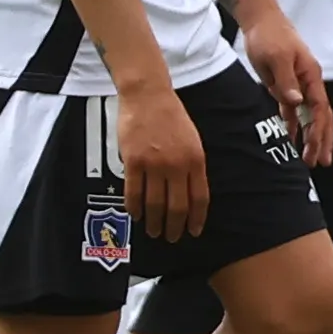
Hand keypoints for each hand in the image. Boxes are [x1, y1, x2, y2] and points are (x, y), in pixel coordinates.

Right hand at [117, 82, 207, 243]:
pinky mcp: (133, 161)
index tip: (194, 232)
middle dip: (174, 226)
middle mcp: (177, 165)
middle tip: (171, 238)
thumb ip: (192, 167)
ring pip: (155, 203)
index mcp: (196, 160)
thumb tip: (191, 194)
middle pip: (177, 206)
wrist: (149, 96)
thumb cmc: (172, 117)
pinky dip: (134, 207)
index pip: (199, 198)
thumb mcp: (193, 141)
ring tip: (153, 231)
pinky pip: (133, 192)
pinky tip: (136, 215)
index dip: (196, 218)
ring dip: (154, 221)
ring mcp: (154, 164)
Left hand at [238, 6, 332, 167]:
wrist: (260, 20)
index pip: (320, 110)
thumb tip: (297, 102)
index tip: (315, 151)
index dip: (319, 132)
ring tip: (308, 159)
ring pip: (308, 116)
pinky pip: (292, 111)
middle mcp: (309, 83)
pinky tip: (291, 140)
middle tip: (320, 163)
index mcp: (311, 76)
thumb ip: (286, 81)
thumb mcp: (275, 57)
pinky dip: (293, 126)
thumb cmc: (269, 36)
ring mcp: (298, 85)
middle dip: (322, 140)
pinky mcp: (284, 86)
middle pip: (320, 117)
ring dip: (309, 137)